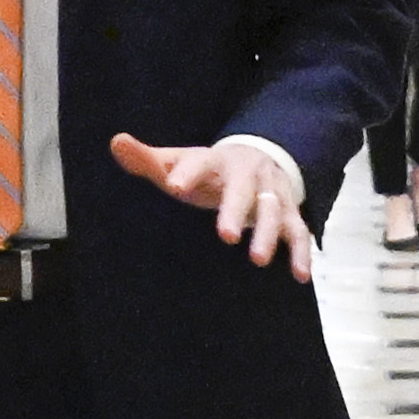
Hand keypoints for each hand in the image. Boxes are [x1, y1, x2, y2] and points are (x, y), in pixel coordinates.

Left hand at [114, 128, 313, 272]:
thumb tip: (116, 142)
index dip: (187, 172)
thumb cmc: (207, 171)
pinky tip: (300, 275)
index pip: (200, 162)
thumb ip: (147, 160)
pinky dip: (301, 252)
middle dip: (235, 211)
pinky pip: (299, 231)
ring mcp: (272, 193)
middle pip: (243, 190)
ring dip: (268, 234)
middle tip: (225, 236)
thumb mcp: (178, 163)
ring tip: (257, 260)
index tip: (174, 186)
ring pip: (274, 212)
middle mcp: (248, 174)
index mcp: (216, 160)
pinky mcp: (290, 212)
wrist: (257, 159)